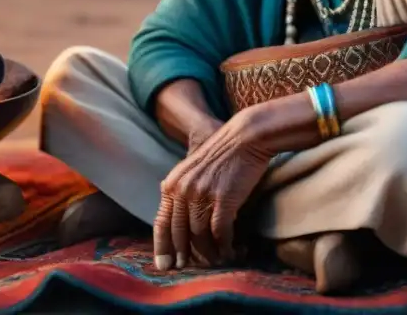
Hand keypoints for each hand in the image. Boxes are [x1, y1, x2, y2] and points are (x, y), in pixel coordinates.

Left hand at [153, 109, 272, 270]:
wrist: (244, 137)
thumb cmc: (222, 154)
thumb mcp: (192, 169)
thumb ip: (183, 191)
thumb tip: (180, 221)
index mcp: (172, 184)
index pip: (161, 222)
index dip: (162, 246)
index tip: (164, 265)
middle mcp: (183, 190)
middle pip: (179, 233)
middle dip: (182, 255)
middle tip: (187, 268)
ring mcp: (202, 195)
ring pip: (199, 237)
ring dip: (208, 253)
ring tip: (214, 260)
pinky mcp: (223, 199)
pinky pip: (220, 233)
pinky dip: (224, 246)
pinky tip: (229, 251)